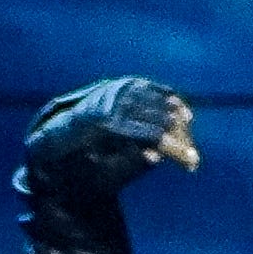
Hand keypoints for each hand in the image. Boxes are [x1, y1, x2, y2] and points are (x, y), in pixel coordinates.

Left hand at [23, 75, 198, 197]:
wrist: (60, 133)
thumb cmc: (77, 161)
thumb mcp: (95, 170)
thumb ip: (125, 165)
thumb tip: (156, 157)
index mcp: (103, 122)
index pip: (150, 134)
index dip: (174, 149)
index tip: (191, 163)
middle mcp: (113, 100)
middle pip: (160, 118)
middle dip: (180, 140)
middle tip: (192, 160)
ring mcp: (121, 88)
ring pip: (161, 103)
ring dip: (179, 124)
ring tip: (188, 144)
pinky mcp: (127, 82)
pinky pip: (156, 90)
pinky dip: (171, 102)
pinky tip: (185, 116)